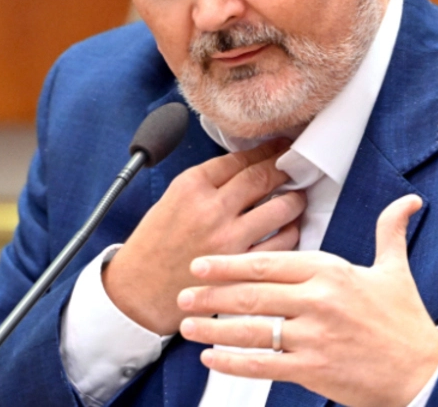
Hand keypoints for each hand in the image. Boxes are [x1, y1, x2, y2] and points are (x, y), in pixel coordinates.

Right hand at [103, 139, 305, 334]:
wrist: (138, 291)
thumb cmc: (153, 246)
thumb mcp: (170, 201)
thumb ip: (205, 185)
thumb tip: (243, 170)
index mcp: (190, 186)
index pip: (238, 159)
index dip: (265, 150)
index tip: (278, 147)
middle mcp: (212, 207)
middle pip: (262, 176)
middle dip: (284, 167)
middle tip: (296, 165)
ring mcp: (228, 237)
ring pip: (279, 207)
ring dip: (295, 199)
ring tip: (299, 196)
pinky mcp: (240, 265)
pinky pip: (281, 242)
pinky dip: (291, 232)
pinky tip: (291, 228)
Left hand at [176, 195, 437, 406]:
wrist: (421, 373)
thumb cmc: (404, 322)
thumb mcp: (395, 270)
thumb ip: (389, 231)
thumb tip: (408, 202)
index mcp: (330, 272)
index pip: (269, 263)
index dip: (230, 263)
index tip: (202, 262)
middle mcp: (318, 301)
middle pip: (252, 294)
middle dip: (211, 293)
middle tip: (183, 292)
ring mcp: (313, 337)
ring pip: (251, 329)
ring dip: (213, 327)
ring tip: (187, 324)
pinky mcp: (312, 370)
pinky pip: (263, 365)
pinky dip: (233, 361)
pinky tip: (212, 358)